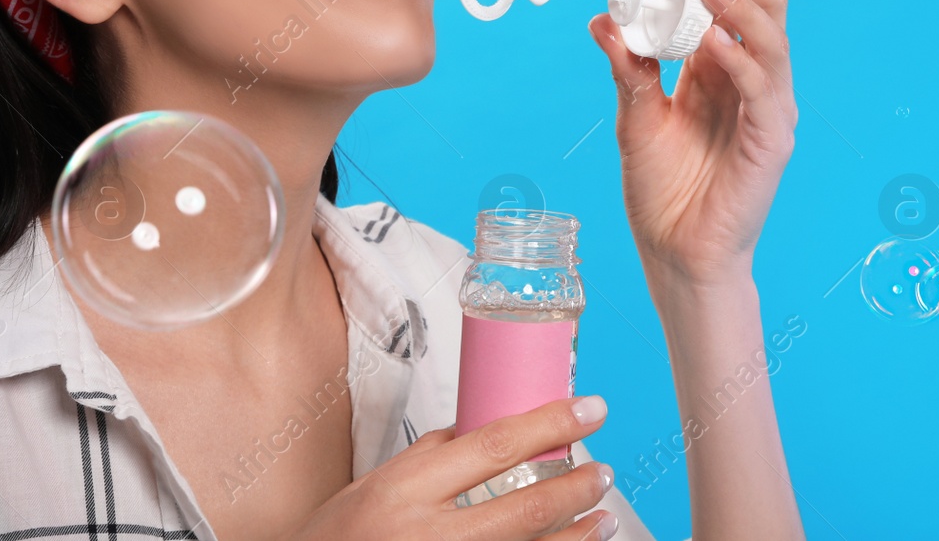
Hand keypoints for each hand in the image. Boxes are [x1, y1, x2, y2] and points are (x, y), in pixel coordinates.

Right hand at [289, 395, 617, 540]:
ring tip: (604, 516)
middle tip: (603, 470)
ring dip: (577, 534)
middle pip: (524, 506)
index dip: (551, 424)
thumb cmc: (334, 540)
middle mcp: (428, 534)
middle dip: (576, 487)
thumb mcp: (372, 486)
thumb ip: (427, 457)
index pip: (494, 445)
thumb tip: (483, 424)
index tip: (591, 409)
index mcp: (405, 489)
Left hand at [587, 0, 797, 286]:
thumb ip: (627, 68)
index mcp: (717, 69)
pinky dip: (739, 58)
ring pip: (771, 37)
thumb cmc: (661, 191)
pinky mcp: (772, 138)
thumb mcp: (634, 117)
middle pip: (761, 6)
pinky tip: (711, 44)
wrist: (675, 254)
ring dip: (738, 4)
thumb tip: (602, 18)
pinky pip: (764, 87)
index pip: (722, 2)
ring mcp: (767, 107)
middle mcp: (748, 80)